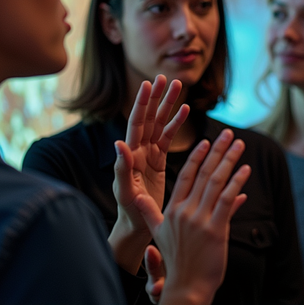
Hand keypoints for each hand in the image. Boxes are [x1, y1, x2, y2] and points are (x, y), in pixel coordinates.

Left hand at [108, 75, 188, 273]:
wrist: (138, 226)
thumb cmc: (129, 212)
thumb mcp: (125, 192)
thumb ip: (121, 168)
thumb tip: (118, 143)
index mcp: (130, 155)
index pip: (136, 124)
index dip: (142, 104)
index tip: (148, 84)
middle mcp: (138, 150)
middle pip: (149, 118)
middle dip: (157, 98)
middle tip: (166, 78)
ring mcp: (148, 154)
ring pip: (159, 124)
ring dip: (168, 106)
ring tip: (178, 87)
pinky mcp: (158, 161)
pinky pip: (168, 138)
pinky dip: (176, 124)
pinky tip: (184, 110)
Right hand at [139, 129, 250, 304]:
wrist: (185, 287)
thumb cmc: (175, 262)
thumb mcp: (158, 234)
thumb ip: (151, 213)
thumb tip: (141, 198)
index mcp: (172, 210)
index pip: (186, 175)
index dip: (197, 156)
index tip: (207, 141)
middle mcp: (184, 211)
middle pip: (204, 173)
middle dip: (218, 151)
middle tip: (230, 134)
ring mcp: (199, 220)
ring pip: (216, 182)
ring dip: (230, 160)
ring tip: (240, 145)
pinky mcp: (215, 230)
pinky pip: (228, 200)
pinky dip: (237, 183)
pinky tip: (245, 170)